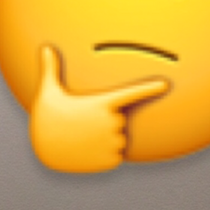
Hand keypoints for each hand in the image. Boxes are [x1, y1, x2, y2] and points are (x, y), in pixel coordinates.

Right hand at [30, 45, 168, 172]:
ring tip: (84, 138)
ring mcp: (112, 142)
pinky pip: (116, 155)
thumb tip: (45, 47)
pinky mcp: (111, 161)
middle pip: (119, 119)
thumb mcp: (48, 91)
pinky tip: (86, 152)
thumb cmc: (46, 117)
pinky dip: (105, 154)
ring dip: (105, 138)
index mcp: (102, 103)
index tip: (166, 84)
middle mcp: (111, 122)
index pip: (131, 93)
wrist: (44, 148)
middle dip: (106, 120)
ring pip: (119, 138)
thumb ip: (51, 69)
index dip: (150, 88)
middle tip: (83, 123)